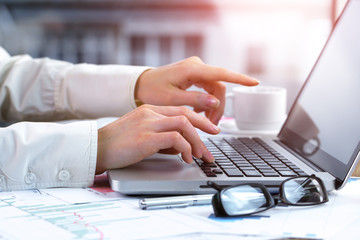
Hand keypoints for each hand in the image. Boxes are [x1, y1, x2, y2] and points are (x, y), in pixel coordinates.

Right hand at [96, 104, 219, 173]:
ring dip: (197, 140)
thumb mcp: (142, 136)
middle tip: (216, 135)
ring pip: (184, 124)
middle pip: (187, 113)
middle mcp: (151, 113)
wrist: (96, 148)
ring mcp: (149, 123)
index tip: (208, 128)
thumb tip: (180, 146)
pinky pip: (176, 138)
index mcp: (150, 110)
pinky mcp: (147, 137)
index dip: (198, 119)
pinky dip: (185, 148)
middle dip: (205, 125)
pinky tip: (185, 157)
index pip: (181, 110)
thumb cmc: (117, 144)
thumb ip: (161, 137)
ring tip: (200, 154)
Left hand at [135, 57, 258, 124]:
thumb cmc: (152, 91)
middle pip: (219, 87)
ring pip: (214, 89)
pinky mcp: (194, 75)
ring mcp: (196, 70)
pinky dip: (206, 102)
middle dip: (219, 106)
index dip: (240, 80)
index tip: (255, 83)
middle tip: (212, 125)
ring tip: (205, 120)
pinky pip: (207, 89)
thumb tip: (215, 102)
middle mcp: (196, 67)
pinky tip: (199, 112)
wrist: (141, 85)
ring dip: (213, 106)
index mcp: (192, 70)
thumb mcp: (172, 99)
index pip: (221, 74)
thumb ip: (195, 100)